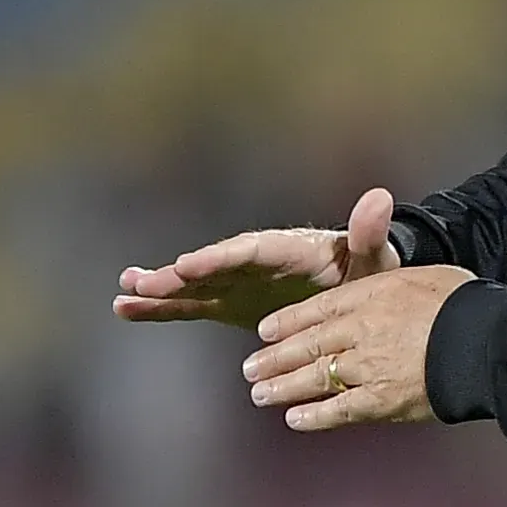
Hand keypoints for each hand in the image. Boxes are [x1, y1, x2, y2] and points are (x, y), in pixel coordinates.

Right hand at [113, 187, 401, 330]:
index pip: (249, 251)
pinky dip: (162, 308)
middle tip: (142, 282)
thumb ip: (368, 234)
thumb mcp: (373, 258)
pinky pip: (192, 305)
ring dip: (161, 289)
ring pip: (194, 285)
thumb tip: (380, 198)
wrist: (358, 289)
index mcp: (288, 248)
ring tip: (125, 294)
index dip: (218, 258)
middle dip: (178, 276)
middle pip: (213, 267)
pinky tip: (126, 307)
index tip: (188, 264)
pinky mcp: (230, 304)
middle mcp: (255, 262)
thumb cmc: (368, 272)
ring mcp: (239, 283)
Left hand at [241, 265, 474, 430]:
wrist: (485, 340)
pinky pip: (338, 411)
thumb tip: (379, 290)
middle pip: (307, 345)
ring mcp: (366, 367)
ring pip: (314, 378)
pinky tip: (294, 419)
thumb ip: (390, 280)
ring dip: (283, 387)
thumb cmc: (462, 302)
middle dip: (275, 358)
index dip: (288, 321)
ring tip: (260, 394)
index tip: (265, 331)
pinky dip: (313, 416)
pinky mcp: (380, 401)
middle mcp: (359, 330)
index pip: (317, 309)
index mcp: (369, 295)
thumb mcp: (422, 275)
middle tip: (250, 368)